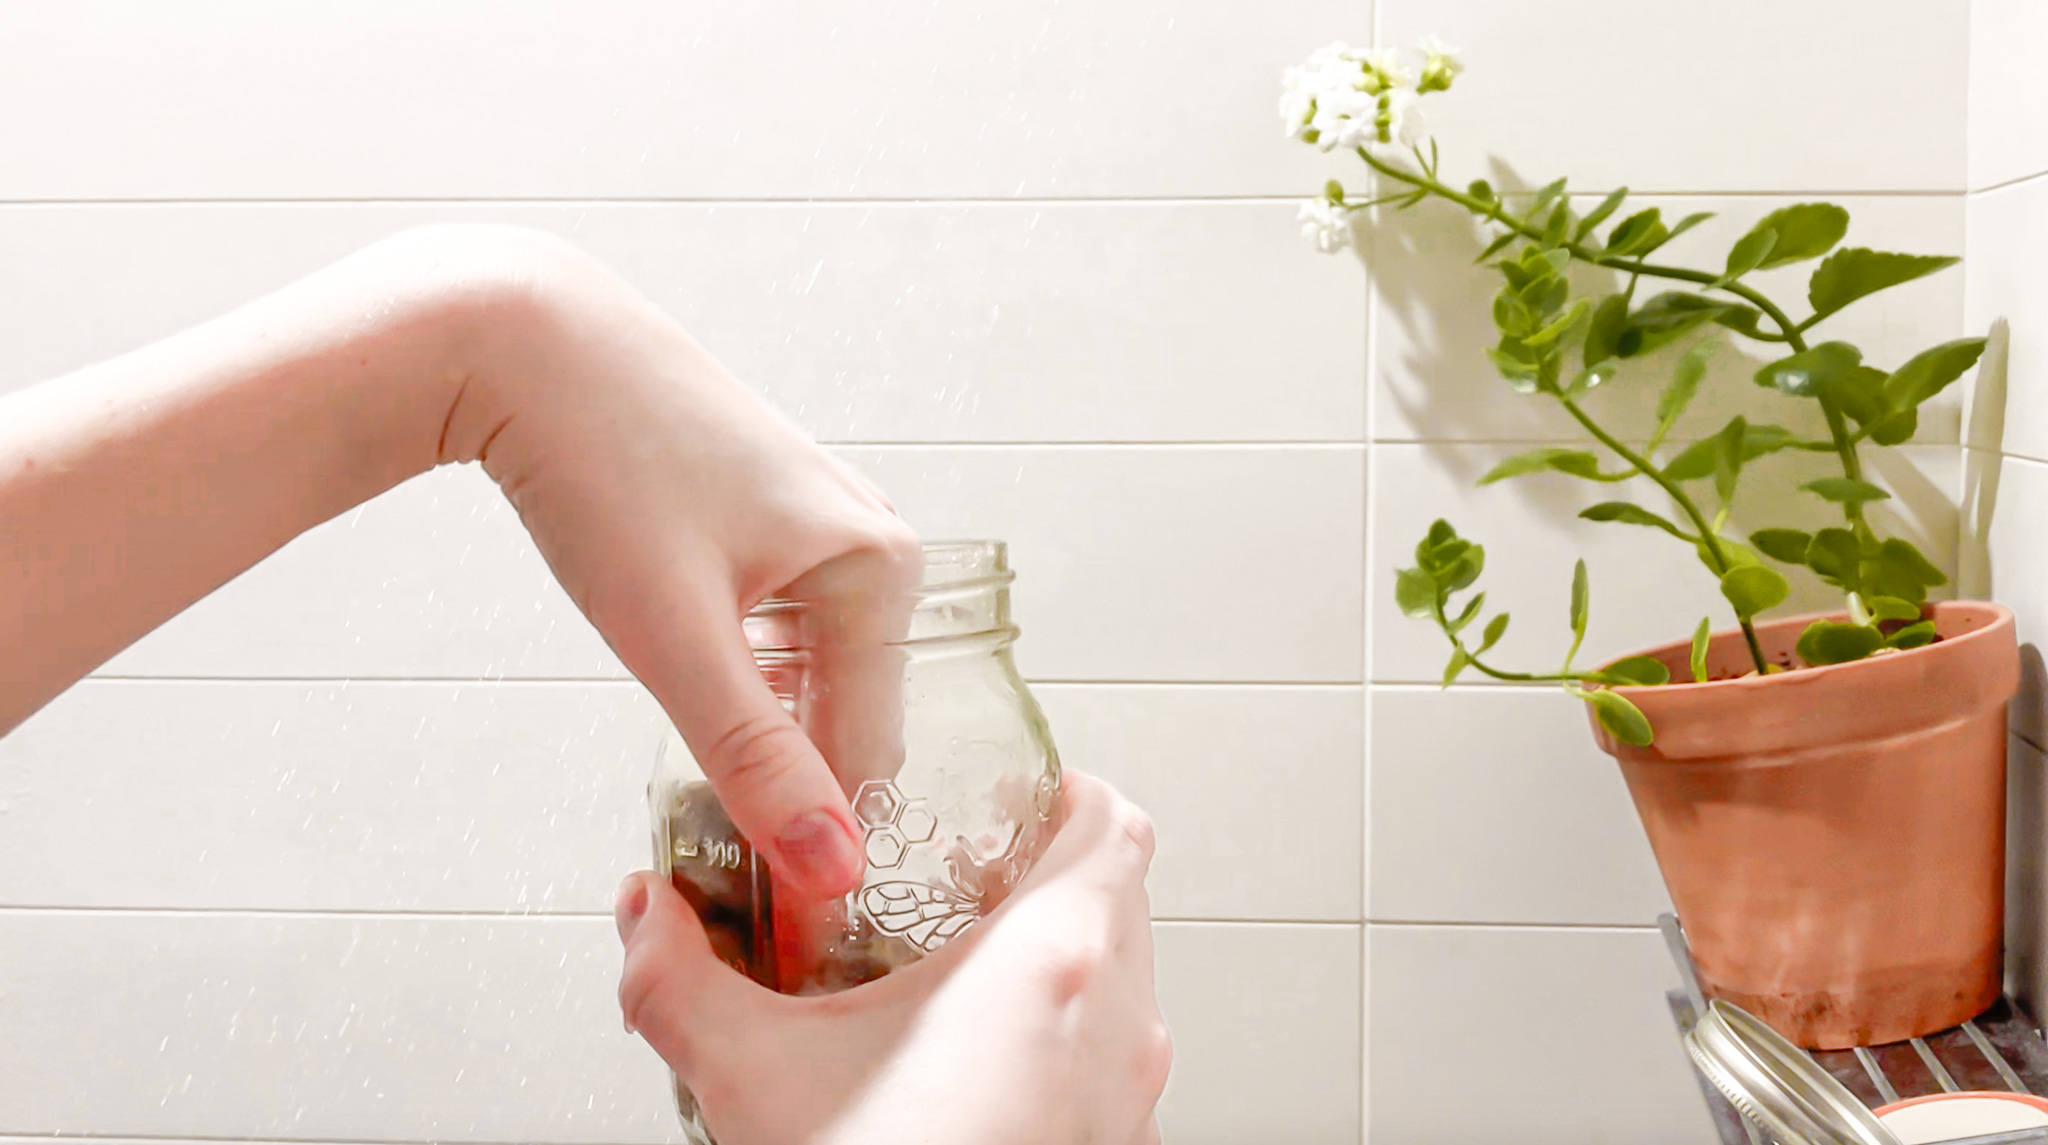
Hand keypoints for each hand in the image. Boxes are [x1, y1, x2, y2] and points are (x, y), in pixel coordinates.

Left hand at [0, 222, 916, 903]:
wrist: (521, 338)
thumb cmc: (600, 469)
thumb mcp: (675, 635)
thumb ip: (756, 760)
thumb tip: (833, 874)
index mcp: (881, 566)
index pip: (869, 755)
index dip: (813, 842)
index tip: (766, 924)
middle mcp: (874, 539)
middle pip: (844, 714)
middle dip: (785, 784)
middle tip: (709, 854)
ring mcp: (823, 520)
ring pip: (806, 673)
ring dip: (757, 731)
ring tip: (688, 775)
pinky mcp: (768, 511)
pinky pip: (776, 627)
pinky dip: (737, 674)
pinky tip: (680, 675)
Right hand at [614, 770, 1172, 1144]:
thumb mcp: (749, 1072)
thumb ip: (679, 977)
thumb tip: (645, 916)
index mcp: (1052, 962)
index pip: (1115, 824)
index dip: (1071, 792)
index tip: (1018, 792)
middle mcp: (1116, 1023)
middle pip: (1121, 897)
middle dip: (1049, 875)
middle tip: (970, 877)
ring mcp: (1130, 1097)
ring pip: (1125, 985)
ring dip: (1063, 961)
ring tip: (968, 973)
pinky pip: (1113, 1065)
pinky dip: (1068, 1043)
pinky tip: (980, 1068)